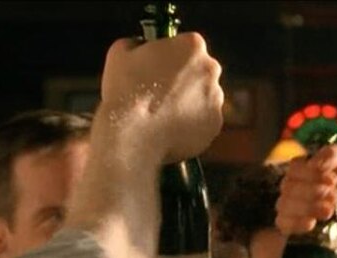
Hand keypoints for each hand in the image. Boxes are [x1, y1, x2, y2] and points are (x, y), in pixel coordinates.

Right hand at [98, 33, 223, 163]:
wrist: (131, 135)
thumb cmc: (124, 91)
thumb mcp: (121, 52)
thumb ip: (137, 44)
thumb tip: (139, 48)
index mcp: (193, 46)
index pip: (188, 46)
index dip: (172, 58)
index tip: (160, 69)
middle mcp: (210, 69)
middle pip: (200, 71)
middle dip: (185, 80)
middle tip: (161, 93)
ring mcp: (215, 99)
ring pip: (203, 97)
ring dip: (189, 102)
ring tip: (163, 113)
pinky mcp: (215, 125)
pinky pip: (204, 122)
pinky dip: (191, 125)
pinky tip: (171, 127)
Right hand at [275, 145, 336, 244]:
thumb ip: (335, 154)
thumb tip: (313, 162)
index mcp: (308, 171)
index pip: (294, 166)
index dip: (311, 172)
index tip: (334, 180)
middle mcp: (296, 188)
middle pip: (287, 185)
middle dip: (313, 190)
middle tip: (334, 196)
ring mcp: (291, 208)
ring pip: (284, 203)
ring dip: (309, 206)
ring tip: (330, 211)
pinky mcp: (290, 228)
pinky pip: (282, 222)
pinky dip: (297, 222)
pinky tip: (312, 223)